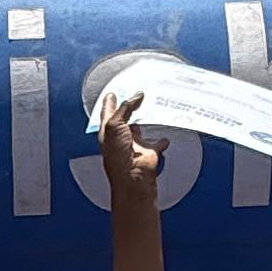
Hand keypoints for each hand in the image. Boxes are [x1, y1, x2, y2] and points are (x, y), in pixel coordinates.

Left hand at [96, 86, 162, 219]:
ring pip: (140, 128)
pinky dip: (161, 140)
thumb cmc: (118, 156)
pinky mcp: (148, 151)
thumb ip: (125, 108)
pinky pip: (157, 143)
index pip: (107, 112)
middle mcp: (120, 137)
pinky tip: (164, 135)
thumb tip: (136, 96)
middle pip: (124, 119)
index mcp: (108, 131)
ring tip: (150, 107)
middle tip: (134, 96)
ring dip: (145, 120)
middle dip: (129, 108)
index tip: (112, 93)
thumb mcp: (115, 125)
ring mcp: (135, 144)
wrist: (133, 177)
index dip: (109, 102)